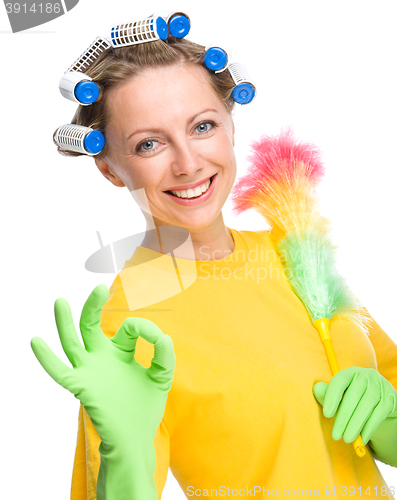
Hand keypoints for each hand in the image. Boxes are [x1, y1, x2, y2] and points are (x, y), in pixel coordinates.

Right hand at [31, 284, 174, 449]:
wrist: (136, 436)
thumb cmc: (145, 406)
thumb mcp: (161, 376)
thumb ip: (164, 355)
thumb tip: (161, 335)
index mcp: (120, 351)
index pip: (128, 328)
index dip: (144, 328)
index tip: (156, 339)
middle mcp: (101, 356)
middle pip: (90, 325)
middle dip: (93, 306)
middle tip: (99, 288)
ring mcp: (89, 370)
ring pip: (72, 341)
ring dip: (65, 322)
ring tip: (60, 302)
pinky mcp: (82, 386)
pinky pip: (60, 371)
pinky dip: (47, 358)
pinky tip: (36, 342)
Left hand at [312, 366, 396, 445]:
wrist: (379, 403)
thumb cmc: (354, 399)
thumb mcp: (340, 395)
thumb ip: (327, 393)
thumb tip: (316, 389)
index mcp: (350, 372)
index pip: (340, 380)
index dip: (332, 397)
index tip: (326, 415)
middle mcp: (366, 375)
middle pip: (353, 396)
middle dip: (343, 417)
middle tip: (336, 435)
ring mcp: (380, 386)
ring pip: (367, 405)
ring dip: (356, 424)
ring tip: (347, 439)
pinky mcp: (390, 399)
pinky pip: (379, 414)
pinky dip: (369, 427)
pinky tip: (362, 438)